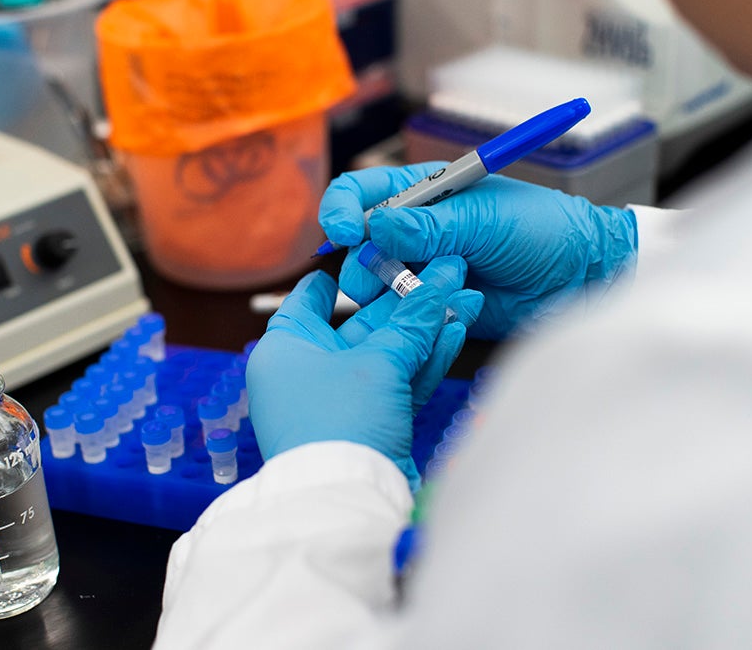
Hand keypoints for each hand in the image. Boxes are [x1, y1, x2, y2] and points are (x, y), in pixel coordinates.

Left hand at [247, 261, 482, 489]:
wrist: (345, 501)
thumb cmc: (337, 425)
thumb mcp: (377, 363)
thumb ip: (411, 324)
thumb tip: (439, 286)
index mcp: (286, 348)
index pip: (311, 297)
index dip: (347, 271)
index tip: (378, 249)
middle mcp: (308, 372)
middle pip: (362, 323)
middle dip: (408, 299)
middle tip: (446, 270)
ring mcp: (340, 400)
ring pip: (388, 353)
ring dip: (426, 327)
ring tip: (466, 296)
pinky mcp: (370, 424)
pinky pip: (398, 381)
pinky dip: (425, 360)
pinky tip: (456, 332)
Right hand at [319, 163, 637, 339]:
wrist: (581, 276)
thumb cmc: (543, 231)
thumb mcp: (486, 220)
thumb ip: (430, 225)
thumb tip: (375, 227)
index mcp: (423, 193)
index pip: (360, 194)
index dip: (342, 210)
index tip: (344, 233)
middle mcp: (414, 230)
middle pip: (356, 245)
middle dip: (362, 263)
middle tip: (388, 276)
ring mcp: (422, 270)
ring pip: (374, 285)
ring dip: (392, 292)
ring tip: (436, 291)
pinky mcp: (432, 305)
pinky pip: (403, 314)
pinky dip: (415, 314)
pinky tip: (451, 309)